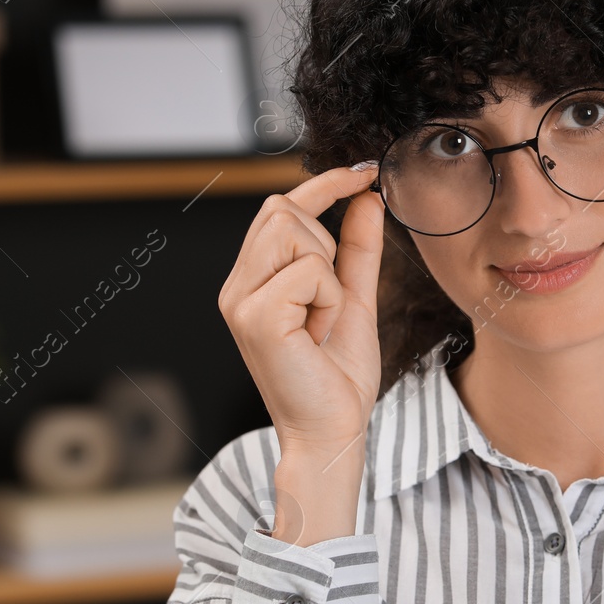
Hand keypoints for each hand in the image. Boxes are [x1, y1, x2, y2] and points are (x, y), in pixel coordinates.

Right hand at [219, 161, 384, 458]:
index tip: (364, 171)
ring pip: (296, 233)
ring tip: (321, 321)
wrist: (333, 432)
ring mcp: (240, 300)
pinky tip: (318, 335)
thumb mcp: (353, 300)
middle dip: (325, 243)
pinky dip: (330, 301)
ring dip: (329, 276)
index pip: (279, 207)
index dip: (323, 183)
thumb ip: (357, 250)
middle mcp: (236, 286)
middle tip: (329, 301)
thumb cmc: (338, 377)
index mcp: (252, 281)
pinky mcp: (255, 316)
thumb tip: (367, 198)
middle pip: (282, 209)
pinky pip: (311, 271)